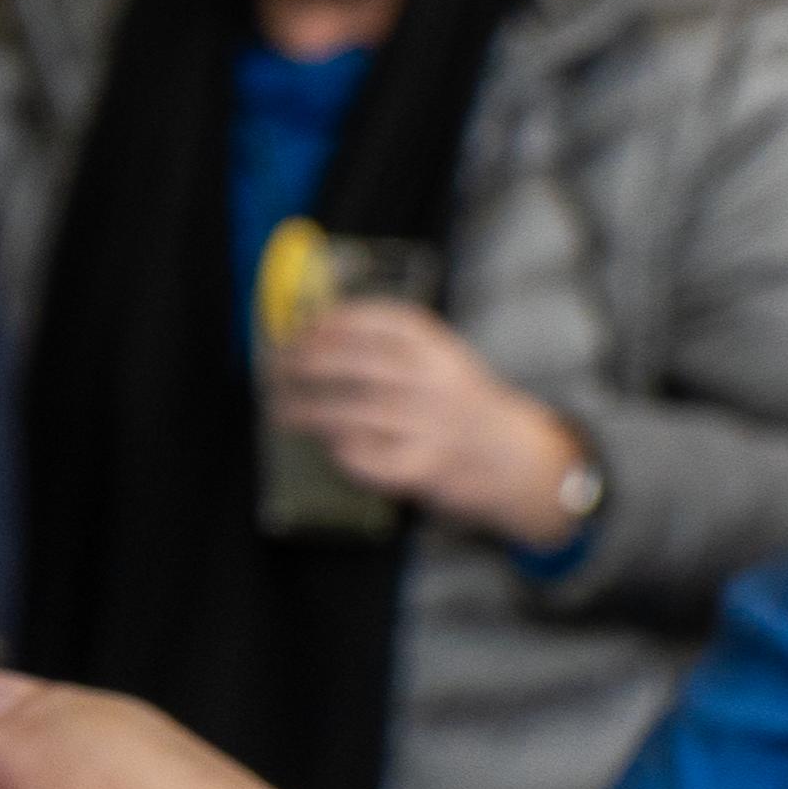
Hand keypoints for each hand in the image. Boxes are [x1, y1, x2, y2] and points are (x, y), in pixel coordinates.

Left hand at [271, 300, 590, 545]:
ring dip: (307, 411)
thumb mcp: (440, 362)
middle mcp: (436, 381)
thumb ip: (390, 347)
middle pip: (356, 364)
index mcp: (439, 348)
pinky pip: (370, 459)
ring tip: (279, 411)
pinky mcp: (427, 467)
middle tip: (272, 370)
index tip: (298, 327)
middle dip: (305, 364)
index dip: (331, 322)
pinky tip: (327, 447)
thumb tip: (310, 333)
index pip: (378, 321)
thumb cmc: (460, 406)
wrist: (515, 459)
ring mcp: (432, 425)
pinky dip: (343, 453)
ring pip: (354, 414)